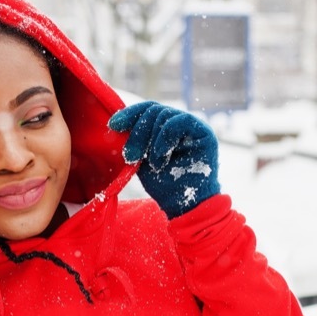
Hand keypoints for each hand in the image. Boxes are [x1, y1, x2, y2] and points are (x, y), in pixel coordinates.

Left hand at [108, 101, 219, 218]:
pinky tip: (161, 156)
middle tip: (130, 156)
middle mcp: (179, 122)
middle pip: (153, 110)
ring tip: (155, 164)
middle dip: (137, 133)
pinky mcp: (204, 132)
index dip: (129, 114)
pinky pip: (179, 122)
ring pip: (163, 115)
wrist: (185, 206)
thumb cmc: (164, 185)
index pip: (146, 110)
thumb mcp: (141, 159)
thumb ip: (134, 140)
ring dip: (152, 141)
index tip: (113, 125)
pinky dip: (165, 138)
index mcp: (164, 126)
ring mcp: (192, 126)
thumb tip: (114, 122)